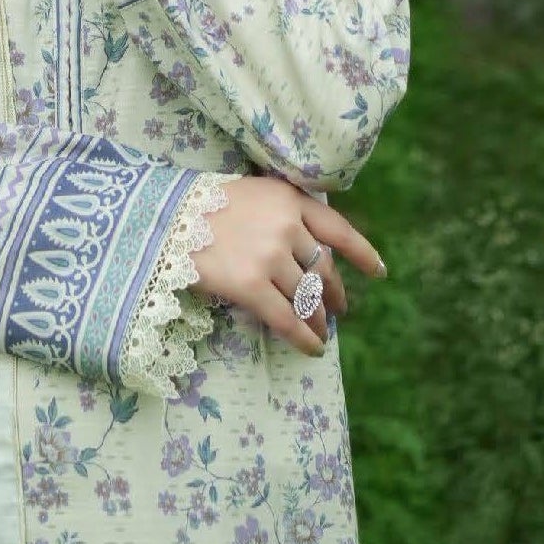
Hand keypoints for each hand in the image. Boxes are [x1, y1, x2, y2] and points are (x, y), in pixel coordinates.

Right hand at [190, 175, 386, 355]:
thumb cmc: (206, 206)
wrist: (165, 218)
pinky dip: (304, 338)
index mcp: (289, 200)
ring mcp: (269, 256)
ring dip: (318, 320)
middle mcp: (286, 227)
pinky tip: (313, 349)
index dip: (362, 254)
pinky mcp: (251, 285)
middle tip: (338, 309)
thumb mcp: (255, 195)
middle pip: (323, 269)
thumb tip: (313, 252)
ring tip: (322, 332)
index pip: (338, 230)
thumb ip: (285, 214)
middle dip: (334, 294)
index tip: (378, 272)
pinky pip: (287, 319)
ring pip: (307, 297)